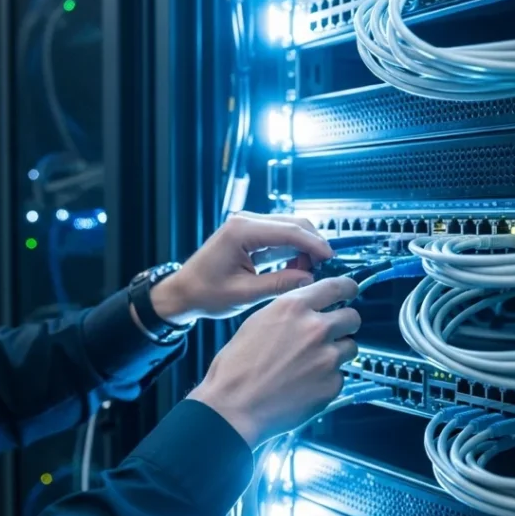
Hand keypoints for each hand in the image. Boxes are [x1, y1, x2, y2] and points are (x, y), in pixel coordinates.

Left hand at [150, 212, 333, 324]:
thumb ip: (279, 284)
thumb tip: (309, 280)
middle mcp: (245, 221)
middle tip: (324, 269)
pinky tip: (295, 270)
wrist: (183, 293)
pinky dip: (293, 251)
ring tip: (307, 273)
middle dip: (313, 245)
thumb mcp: (245, 294)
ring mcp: (248, 225)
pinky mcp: (251, 234)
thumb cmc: (205, 293)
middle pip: (294, 224)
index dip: (315, 244)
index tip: (331, 258)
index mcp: (241, 231)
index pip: (289, 231)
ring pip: (290, 229)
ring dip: (304, 248)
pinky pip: (281, 237)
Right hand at [187, 277, 360, 447]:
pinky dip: (328, 379)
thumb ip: (290, 312)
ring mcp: (327, 358)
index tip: (350, 292)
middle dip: (345, 324)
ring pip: (350, 348)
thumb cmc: (237, 367)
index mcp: (294, 307)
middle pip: (353, 318)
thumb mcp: (258, 322)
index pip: (337, 287)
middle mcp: (316, 329)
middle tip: (330, 334)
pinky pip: (340, 376)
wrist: (233, 406)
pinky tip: (305, 384)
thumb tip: (309, 309)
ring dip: (337, 353)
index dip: (347, 289)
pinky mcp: (331, 385)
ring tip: (311, 364)